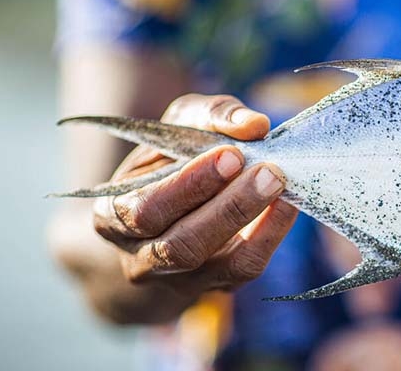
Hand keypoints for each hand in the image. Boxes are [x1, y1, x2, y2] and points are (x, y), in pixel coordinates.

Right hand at [93, 94, 297, 297]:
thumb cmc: (172, 162)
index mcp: (112, 214)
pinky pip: (243, 268)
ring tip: (280, 183)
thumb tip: (253, 124)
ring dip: (253, 221)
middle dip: (228, 207)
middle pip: (180, 244)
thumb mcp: (179, 128)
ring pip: (214, 262)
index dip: (190, 185)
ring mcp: (177, 279)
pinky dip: (271, 235)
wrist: (170, 212)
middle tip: (268, 171)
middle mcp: (139, 256)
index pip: (145, 210)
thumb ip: (210, 116)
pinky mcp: (214, 285)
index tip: (231, 154)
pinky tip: (288, 204)